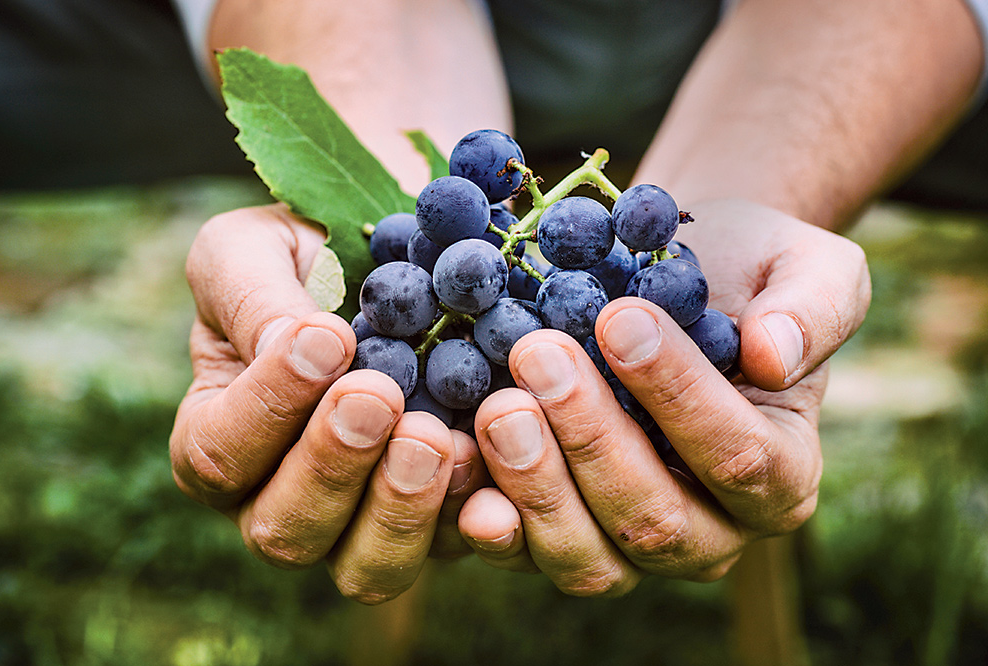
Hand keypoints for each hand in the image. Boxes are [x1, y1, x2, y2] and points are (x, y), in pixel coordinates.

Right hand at [169, 203, 487, 602]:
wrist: (393, 269)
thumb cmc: (304, 258)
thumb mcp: (253, 250)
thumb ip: (250, 296)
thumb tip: (291, 348)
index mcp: (218, 441)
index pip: (220, 453)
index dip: (269, 405)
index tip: (328, 336)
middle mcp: (279, 502)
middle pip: (286, 531)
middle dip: (333, 466)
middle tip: (378, 395)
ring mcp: (361, 524)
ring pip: (367, 568)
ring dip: (400, 508)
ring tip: (432, 435)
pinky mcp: (436, 524)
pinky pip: (452, 546)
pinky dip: (473, 512)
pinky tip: (488, 455)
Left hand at [458, 198, 870, 592]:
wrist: (668, 280)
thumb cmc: (745, 273)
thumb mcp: (806, 267)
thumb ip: (814, 309)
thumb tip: (776, 357)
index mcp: (780, 474)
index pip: (738, 456)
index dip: (678, 394)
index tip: (620, 318)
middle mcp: (709, 530)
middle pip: (653, 519)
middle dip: (591, 439)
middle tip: (539, 355)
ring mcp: (629, 545)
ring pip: (586, 557)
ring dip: (535, 484)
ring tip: (497, 404)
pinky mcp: (560, 534)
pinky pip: (523, 552)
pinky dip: (486, 518)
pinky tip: (456, 461)